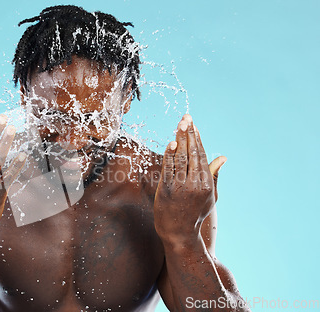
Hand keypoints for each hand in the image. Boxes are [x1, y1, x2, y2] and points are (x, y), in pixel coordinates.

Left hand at [154, 114, 225, 245]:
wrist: (180, 234)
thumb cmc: (195, 213)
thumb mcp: (209, 196)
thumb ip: (214, 174)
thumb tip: (223, 157)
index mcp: (207, 184)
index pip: (201, 155)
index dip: (197, 139)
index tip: (194, 124)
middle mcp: (195, 184)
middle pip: (191, 153)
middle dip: (189, 133)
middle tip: (186, 117)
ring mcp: (180, 187)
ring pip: (180, 158)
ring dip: (179, 139)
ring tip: (179, 124)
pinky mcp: (166, 190)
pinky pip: (168, 168)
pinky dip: (169, 154)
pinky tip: (171, 143)